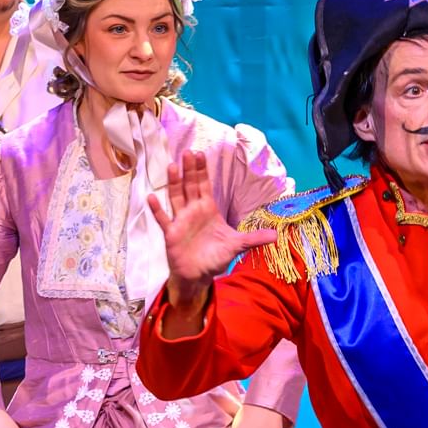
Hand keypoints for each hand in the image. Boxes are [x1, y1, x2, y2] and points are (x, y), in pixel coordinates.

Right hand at [148, 150, 278, 295]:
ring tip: (172, 167)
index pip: (204, 185)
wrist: (198, 275)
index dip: (201, 170)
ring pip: (176, 197)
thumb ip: (254, 239)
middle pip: (190, 186)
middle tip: (187, 152)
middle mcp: (193, 211)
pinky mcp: (171, 233)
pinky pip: (163, 219)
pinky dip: (157, 209)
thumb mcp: (237, 246)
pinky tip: (152, 197)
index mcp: (208, 209)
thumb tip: (276, 236)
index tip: (200, 154)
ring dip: (174, 183)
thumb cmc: (215, 257)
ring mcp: (181, 220)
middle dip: (189, 170)